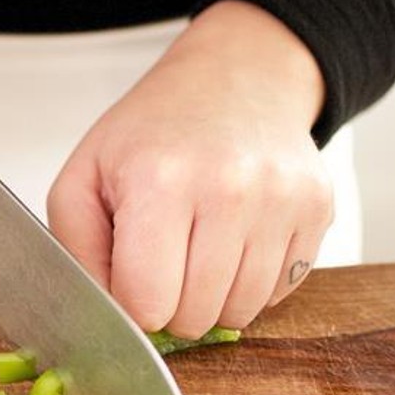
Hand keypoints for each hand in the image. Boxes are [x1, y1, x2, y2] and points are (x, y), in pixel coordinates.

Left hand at [46, 0, 333, 335]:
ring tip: (197, 250)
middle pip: (195, 316)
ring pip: (241, 313)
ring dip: (212, 299)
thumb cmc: (152, 133)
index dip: (131, 305)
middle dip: (171, 305)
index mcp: (160, 180)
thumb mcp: (84, 177)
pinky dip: (251, 283)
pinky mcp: (317, 208)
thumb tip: (102, 314)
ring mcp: (282, 199)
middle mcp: (229, 188)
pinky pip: (278, 293)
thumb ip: (77, 251)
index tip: (130, 279)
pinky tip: (234, 241)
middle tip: (163, 262)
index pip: (147, 303)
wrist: (237, 78)